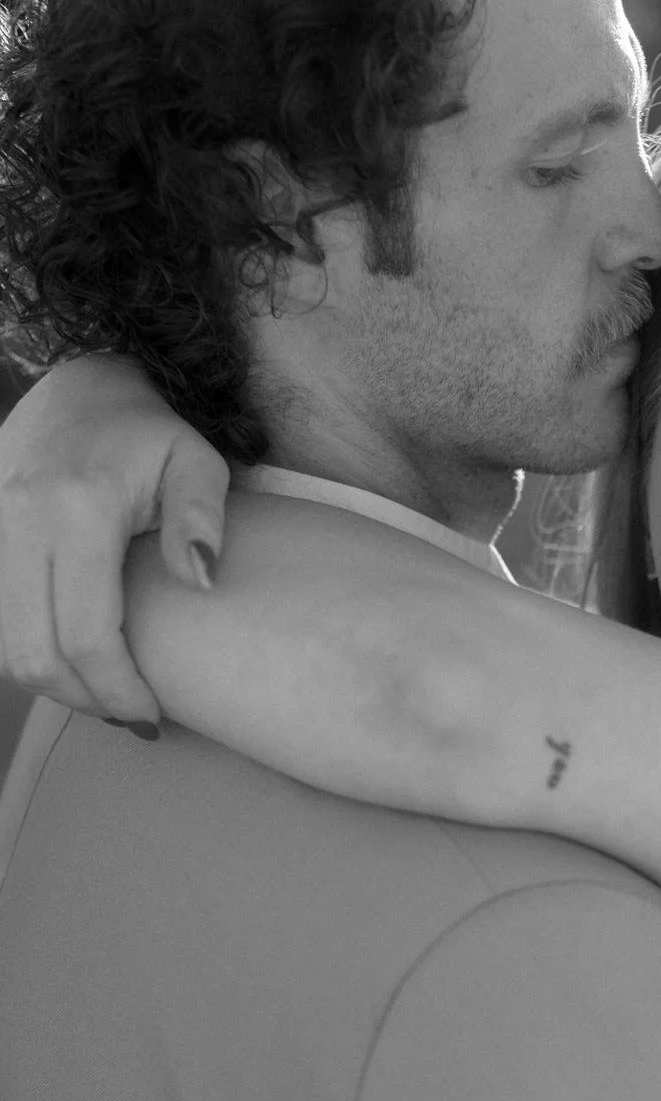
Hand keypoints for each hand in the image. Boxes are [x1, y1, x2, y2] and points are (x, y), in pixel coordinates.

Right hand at [0, 356, 229, 723]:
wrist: (77, 386)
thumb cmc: (147, 432)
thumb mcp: (195, 462)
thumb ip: (201, 519)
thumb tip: (201, 581)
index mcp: (76, 510)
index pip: (86, 634)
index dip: (117, 689)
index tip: (151, 713)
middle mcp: (19, 523)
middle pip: (35, 654)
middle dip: (85, 700)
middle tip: (131, 714)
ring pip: (5, 646)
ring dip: (54, 684)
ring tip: (104, 692)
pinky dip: (30, 653)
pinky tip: (71, 661)